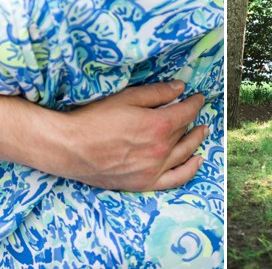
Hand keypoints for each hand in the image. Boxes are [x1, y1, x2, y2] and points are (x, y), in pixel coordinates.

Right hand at [51, 80, 207, 190]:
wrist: (70, 148)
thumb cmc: (95, 119)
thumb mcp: (127, 97)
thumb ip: (157, 93)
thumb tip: (180, 88)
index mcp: (159, 126)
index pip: (187, 112)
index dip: (195, 102)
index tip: (198, 97)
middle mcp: (161, 150)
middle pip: (184, 131)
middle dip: (192, 118)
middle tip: (196, 111)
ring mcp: (154, 169)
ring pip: (184, 153)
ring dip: (196, 140)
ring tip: (202, 131)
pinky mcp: (144, 183)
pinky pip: (176, 179)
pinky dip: (190, 170)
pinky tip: (196, 161)